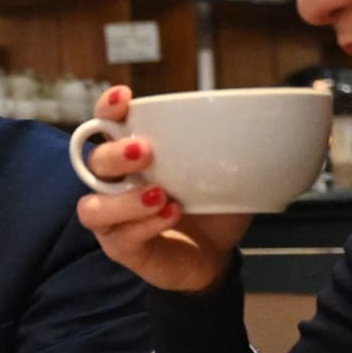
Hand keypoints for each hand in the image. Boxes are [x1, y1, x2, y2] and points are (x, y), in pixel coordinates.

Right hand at [76, 86, 252, 292]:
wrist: (217, 254)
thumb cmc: (210, 206)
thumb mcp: (221, 169)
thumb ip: (224, 144)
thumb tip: (258, 117)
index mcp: (132, 155)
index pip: (106, 124)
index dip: (107, 108)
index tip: (124, 98)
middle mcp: (115, 184)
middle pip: (95, 162)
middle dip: (116, 154)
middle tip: (147, 151)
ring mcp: (114, 219)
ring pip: (93, 207)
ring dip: (124, 200)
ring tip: (160, 194)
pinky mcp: (123, 249)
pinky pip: (122, 237)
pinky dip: (147, 225)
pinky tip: (171, 215)